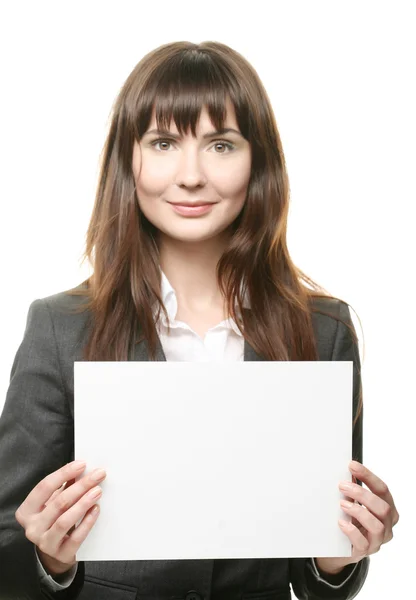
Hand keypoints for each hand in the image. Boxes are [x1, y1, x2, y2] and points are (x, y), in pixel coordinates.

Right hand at [15, 461, 106, 575]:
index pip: (44, 487)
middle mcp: (32, 528)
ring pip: (65, 520)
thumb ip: (64, 486)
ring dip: (83, 503)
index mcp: (27, 511)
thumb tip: (81, 468)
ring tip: (98, 491)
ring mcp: (45, 543)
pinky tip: (96, 509)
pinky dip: (87, 522)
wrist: (56, 551)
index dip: (63, 474)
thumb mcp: (53, 502)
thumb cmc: (54, 519)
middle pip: (58, 502)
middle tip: (98, 475)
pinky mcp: (60, 554)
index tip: (82, 464)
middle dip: (81, 486)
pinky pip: (76, 537)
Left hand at [315, 460, 399, 574]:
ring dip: (359, 511)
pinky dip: (351, 531)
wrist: (338, 547)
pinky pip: (363, 543)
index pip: (383, 490)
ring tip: (342, 503)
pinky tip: (341, 523)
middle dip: (362, 494)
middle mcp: (386, 526)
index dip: (368, 476)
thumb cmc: (350, 520)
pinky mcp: (363, 552)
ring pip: (377, 526)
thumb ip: (353, 490)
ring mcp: (376, 541)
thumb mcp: (353, 503)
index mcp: (386, 510)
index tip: (352, 466)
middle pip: (383, 507)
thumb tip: (347, 471)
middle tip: (342, 485)